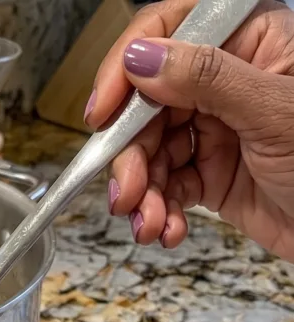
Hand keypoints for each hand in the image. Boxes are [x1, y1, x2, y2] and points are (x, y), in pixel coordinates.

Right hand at [86, 0, 293, 258]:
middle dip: (132, 155)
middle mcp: (227, 80)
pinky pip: (168, 187)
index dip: (127, 70)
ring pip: (152, 152)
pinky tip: (167, 230)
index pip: (171, 34)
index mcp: (250, 41)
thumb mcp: (274, 112)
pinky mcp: (213, 174)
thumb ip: (207, 79)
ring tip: (149, 224)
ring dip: (143, 193)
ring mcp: (217, 128)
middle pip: (149, 105)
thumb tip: (142, 58)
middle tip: (127, 193)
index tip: (103, 114)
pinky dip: (160, 212)